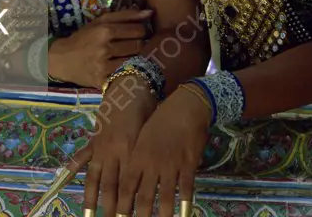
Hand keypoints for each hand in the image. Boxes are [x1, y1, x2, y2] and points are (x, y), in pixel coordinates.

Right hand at [47, 9, 152, 88]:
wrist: (62, 60)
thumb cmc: (84, 37)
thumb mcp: (100, 21)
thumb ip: (126, 15)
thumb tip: (150, 12)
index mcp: (105, 30)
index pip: (137, 30)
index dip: (142, 31)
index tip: (140, 32)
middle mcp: (105, 48)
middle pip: (138, 46)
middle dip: (140, 44)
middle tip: (136, 44)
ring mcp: (104, 67)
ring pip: (133, 61)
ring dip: (135, 58)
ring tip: (130, 55)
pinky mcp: (102, 81)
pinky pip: (124, 75)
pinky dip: (127, 71)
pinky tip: (123, 67)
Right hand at [68, 74, 158, 215]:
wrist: (132, 85)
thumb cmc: (147, 110)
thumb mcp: (149, 134)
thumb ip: (145, 158)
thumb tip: (149, 185)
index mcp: (131, 151)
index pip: (129, 185)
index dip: (128, 204)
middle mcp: (114, 152)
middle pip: (111, 187)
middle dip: (111, 209)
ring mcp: (101, 146)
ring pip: (96, 177)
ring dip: (92, 198)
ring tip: (88, 215)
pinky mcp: (94, 138)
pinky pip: (83, 155)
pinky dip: (73, 166)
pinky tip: (65, 177)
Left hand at [115, 86, 211, 216]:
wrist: (185, 106)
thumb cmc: (160, 119)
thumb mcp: (142, 137)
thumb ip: (136, 159)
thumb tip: (127, 180)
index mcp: (138, 155)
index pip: (126, 186)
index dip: (121, 206)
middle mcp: (152, 163)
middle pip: (144, 197)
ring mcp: (171, 164)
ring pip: (165, 197)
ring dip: (163, 215)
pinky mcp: (189, 164)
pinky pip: (186, 189)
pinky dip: (184, 205)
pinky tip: (183, 215)